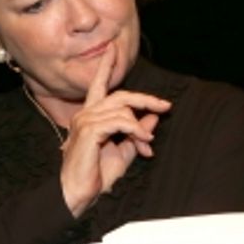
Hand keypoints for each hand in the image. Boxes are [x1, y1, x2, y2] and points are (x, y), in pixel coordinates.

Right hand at [59, 46, 170, 216]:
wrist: (78, 194)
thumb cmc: (95, 176)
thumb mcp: (123, 153)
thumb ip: (136, 134)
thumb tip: (152, 118)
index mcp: (90, 117)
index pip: (98, 85)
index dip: (106, 66)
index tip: (113, 49)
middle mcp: (85, 115)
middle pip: (120, 95)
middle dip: (145, 99)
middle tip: (165, 106)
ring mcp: (85, 121)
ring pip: (123, 110)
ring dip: (141, 128)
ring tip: (148, 145)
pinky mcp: (89, 130)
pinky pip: (120, 121)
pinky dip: (135, 131)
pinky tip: (143, 143)